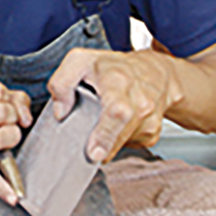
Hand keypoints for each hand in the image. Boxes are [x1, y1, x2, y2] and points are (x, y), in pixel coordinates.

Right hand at [0, 76, 31, 205]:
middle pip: (1, 112)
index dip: (10, 99)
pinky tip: (12, 195)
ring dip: (11, 138)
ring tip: (7, 138)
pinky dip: (1, 186)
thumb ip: (6, 95)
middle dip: (12, 118)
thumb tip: (25, 114)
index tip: (9, 106)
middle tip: (6, 122)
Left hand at [47, 48, 180, 163]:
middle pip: (122, 134)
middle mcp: (140, 100)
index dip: (106, 134)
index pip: (118, 111)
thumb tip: (60, 112)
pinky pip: (130, 145)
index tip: (94, 153)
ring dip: (108, 141)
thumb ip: (61, 82)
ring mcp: (150, 119)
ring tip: (104, 121)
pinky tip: (118, 124)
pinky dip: (118, 140)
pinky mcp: (153, 133)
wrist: (155, 71)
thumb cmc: (114, 67)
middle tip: (90, 150)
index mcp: (119, 81)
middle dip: (103, 146)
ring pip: (122, 144)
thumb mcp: (80, 61)